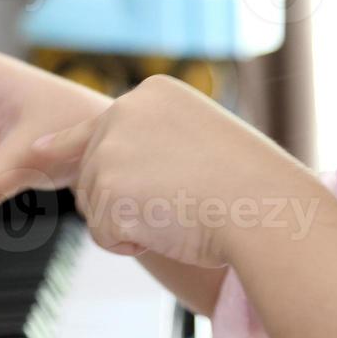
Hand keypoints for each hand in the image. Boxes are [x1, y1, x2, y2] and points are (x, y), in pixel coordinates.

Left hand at [29, 74, 319, 266]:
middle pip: (93, 172)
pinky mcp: (107, 189)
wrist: (267, 210)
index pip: (97, 131)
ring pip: (95, 205)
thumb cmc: (245, 184)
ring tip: (180, 212)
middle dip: (127, 198)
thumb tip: (68, 153)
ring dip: (130, 222)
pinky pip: (103, 235)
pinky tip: (170, 229)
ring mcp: (111, 149)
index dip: (111, 164)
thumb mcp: (196, 138)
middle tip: (183, 198)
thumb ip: (149, 138)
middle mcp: (123, 111)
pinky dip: (131, 244)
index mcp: (151, 93)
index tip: (137, 169)